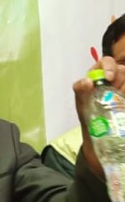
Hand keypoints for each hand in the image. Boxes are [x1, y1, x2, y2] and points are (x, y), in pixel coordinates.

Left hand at [73, 55, 124, 173]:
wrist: (102, 139)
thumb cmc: (90, 118)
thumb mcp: (83, 105)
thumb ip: (81, 91)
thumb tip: (86, 81)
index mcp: (100, 77)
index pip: (106, 63)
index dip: (108, 66)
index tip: (108, 78)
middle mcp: (115, 80)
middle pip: (122, 69)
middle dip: (119, 77)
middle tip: (116, 89)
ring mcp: (123, 90)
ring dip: (124, 86)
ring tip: (120, 97)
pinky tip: (122, 102)